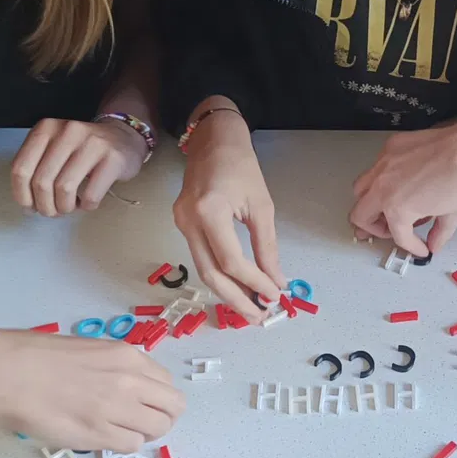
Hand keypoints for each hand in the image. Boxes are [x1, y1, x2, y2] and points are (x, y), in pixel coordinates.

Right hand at [0, 327, 185, 451]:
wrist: (5, 371)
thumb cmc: (34, 355)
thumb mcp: (88, 349)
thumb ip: (114, 367)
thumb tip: (126, 385)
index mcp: (127, 356)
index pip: (166, 383)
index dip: (157, 397)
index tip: (142, 403)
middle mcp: (130, 381)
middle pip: (173, 408)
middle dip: (163, 417)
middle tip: (141, 423)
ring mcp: (116, 409)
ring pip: (158, 429)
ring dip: (144, 433)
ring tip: (120, 432)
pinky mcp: (98, 435)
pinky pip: (132, 445)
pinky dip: (124, 445)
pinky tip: (104, 438)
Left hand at [11, 118, 145, 216]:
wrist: (123, 138)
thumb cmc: (83, 150)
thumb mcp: (53, 148)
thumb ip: (36, 168)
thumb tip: (28, 204)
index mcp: (46, 128)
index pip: (21, 169)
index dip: (22, 195)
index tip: (30, 206)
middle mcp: (68, 131)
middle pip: (42, 182)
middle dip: (45, 206)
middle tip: (53, 211)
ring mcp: (93, 143)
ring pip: (64, 189)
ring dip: (64, 207)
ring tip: (70, 206)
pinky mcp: (113, 158)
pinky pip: (91, 195)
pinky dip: (86, 206)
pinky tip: (87, 201)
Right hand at [172, 105, 284, 318]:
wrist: (213, 140)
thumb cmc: (241, 166)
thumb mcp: (262, 205)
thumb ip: (267, 246)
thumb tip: (276, 281)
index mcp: (209, 211)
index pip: (230, 261)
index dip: (254, 283)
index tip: (275, 296)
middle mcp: (188, 220)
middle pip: (210, 274)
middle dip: (236, 300)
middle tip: (259, 317)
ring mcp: (180, 223)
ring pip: (203, 270)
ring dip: (228, 292)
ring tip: (251, 308)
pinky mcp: (181, 224)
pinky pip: (200, 257)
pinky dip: (220, 275)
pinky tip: (238, 286)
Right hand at [349, 103, 456, 255]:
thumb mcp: (455, 215)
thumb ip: (439, 234)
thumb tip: (434, 243)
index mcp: (399, 207)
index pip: (396, 236)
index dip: (410, 247)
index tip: (419, 247)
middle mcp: (384, 185)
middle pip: (360, 215)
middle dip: (373, 229)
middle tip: (389, 232)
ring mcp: (385, 163)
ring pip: (360, 190)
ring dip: (370, 205)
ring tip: (389, 209)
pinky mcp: (392, 147)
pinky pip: (375, 168)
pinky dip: (380, 181)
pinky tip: (402, 184)